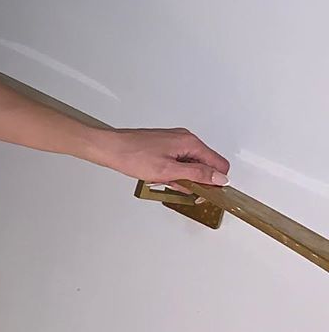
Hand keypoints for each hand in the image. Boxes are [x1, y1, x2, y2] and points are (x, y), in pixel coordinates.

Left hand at [102, 126, 229, 198]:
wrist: (111, 148)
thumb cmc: (133, 156)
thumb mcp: (169, 171)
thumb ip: (197, 175)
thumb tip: (220, 178)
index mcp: (190, 142)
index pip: (219, 164)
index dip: (214, 181)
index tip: (204, 192)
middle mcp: (185, 139)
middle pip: (205, 165)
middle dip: (193, 179)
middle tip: (174, 184)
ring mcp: (174, 141)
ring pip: (190, 165)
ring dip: (180, 177)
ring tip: (161, 178)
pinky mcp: (165, 145)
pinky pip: (178, 162)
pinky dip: (171, 172)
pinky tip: (158, 175)